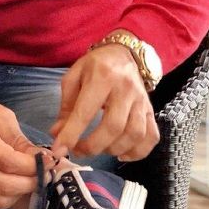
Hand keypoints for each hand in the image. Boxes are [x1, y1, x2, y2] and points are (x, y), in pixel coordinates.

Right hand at [0, 86, 54, 208]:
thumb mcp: (3, 117)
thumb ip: (21, 141)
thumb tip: (44, 159)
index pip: (8, 162)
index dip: (32, 166)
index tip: (50, 161)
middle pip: (6, 185)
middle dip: (31, 182)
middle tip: (46, 172)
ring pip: (1, 199)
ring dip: (22, 192)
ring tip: (33, 178)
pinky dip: (10, 195)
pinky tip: (18, 182)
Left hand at [49, 46, 159, 160]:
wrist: (123, 54)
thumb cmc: (95, 66)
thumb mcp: (74, 77)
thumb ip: (66, 106)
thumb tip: (57, 134)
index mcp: (102, 76)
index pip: (86, 111)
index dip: (71, 134)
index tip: (59, 149)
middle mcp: (125, 89)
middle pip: (113, 127)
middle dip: (93, 146)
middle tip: (78, 150)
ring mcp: (141, 100)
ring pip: (134, 134)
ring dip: (113, 149)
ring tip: (97, 149)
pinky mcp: (150, 110)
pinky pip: (151, 136)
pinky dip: (138, 152)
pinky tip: (121, 154)